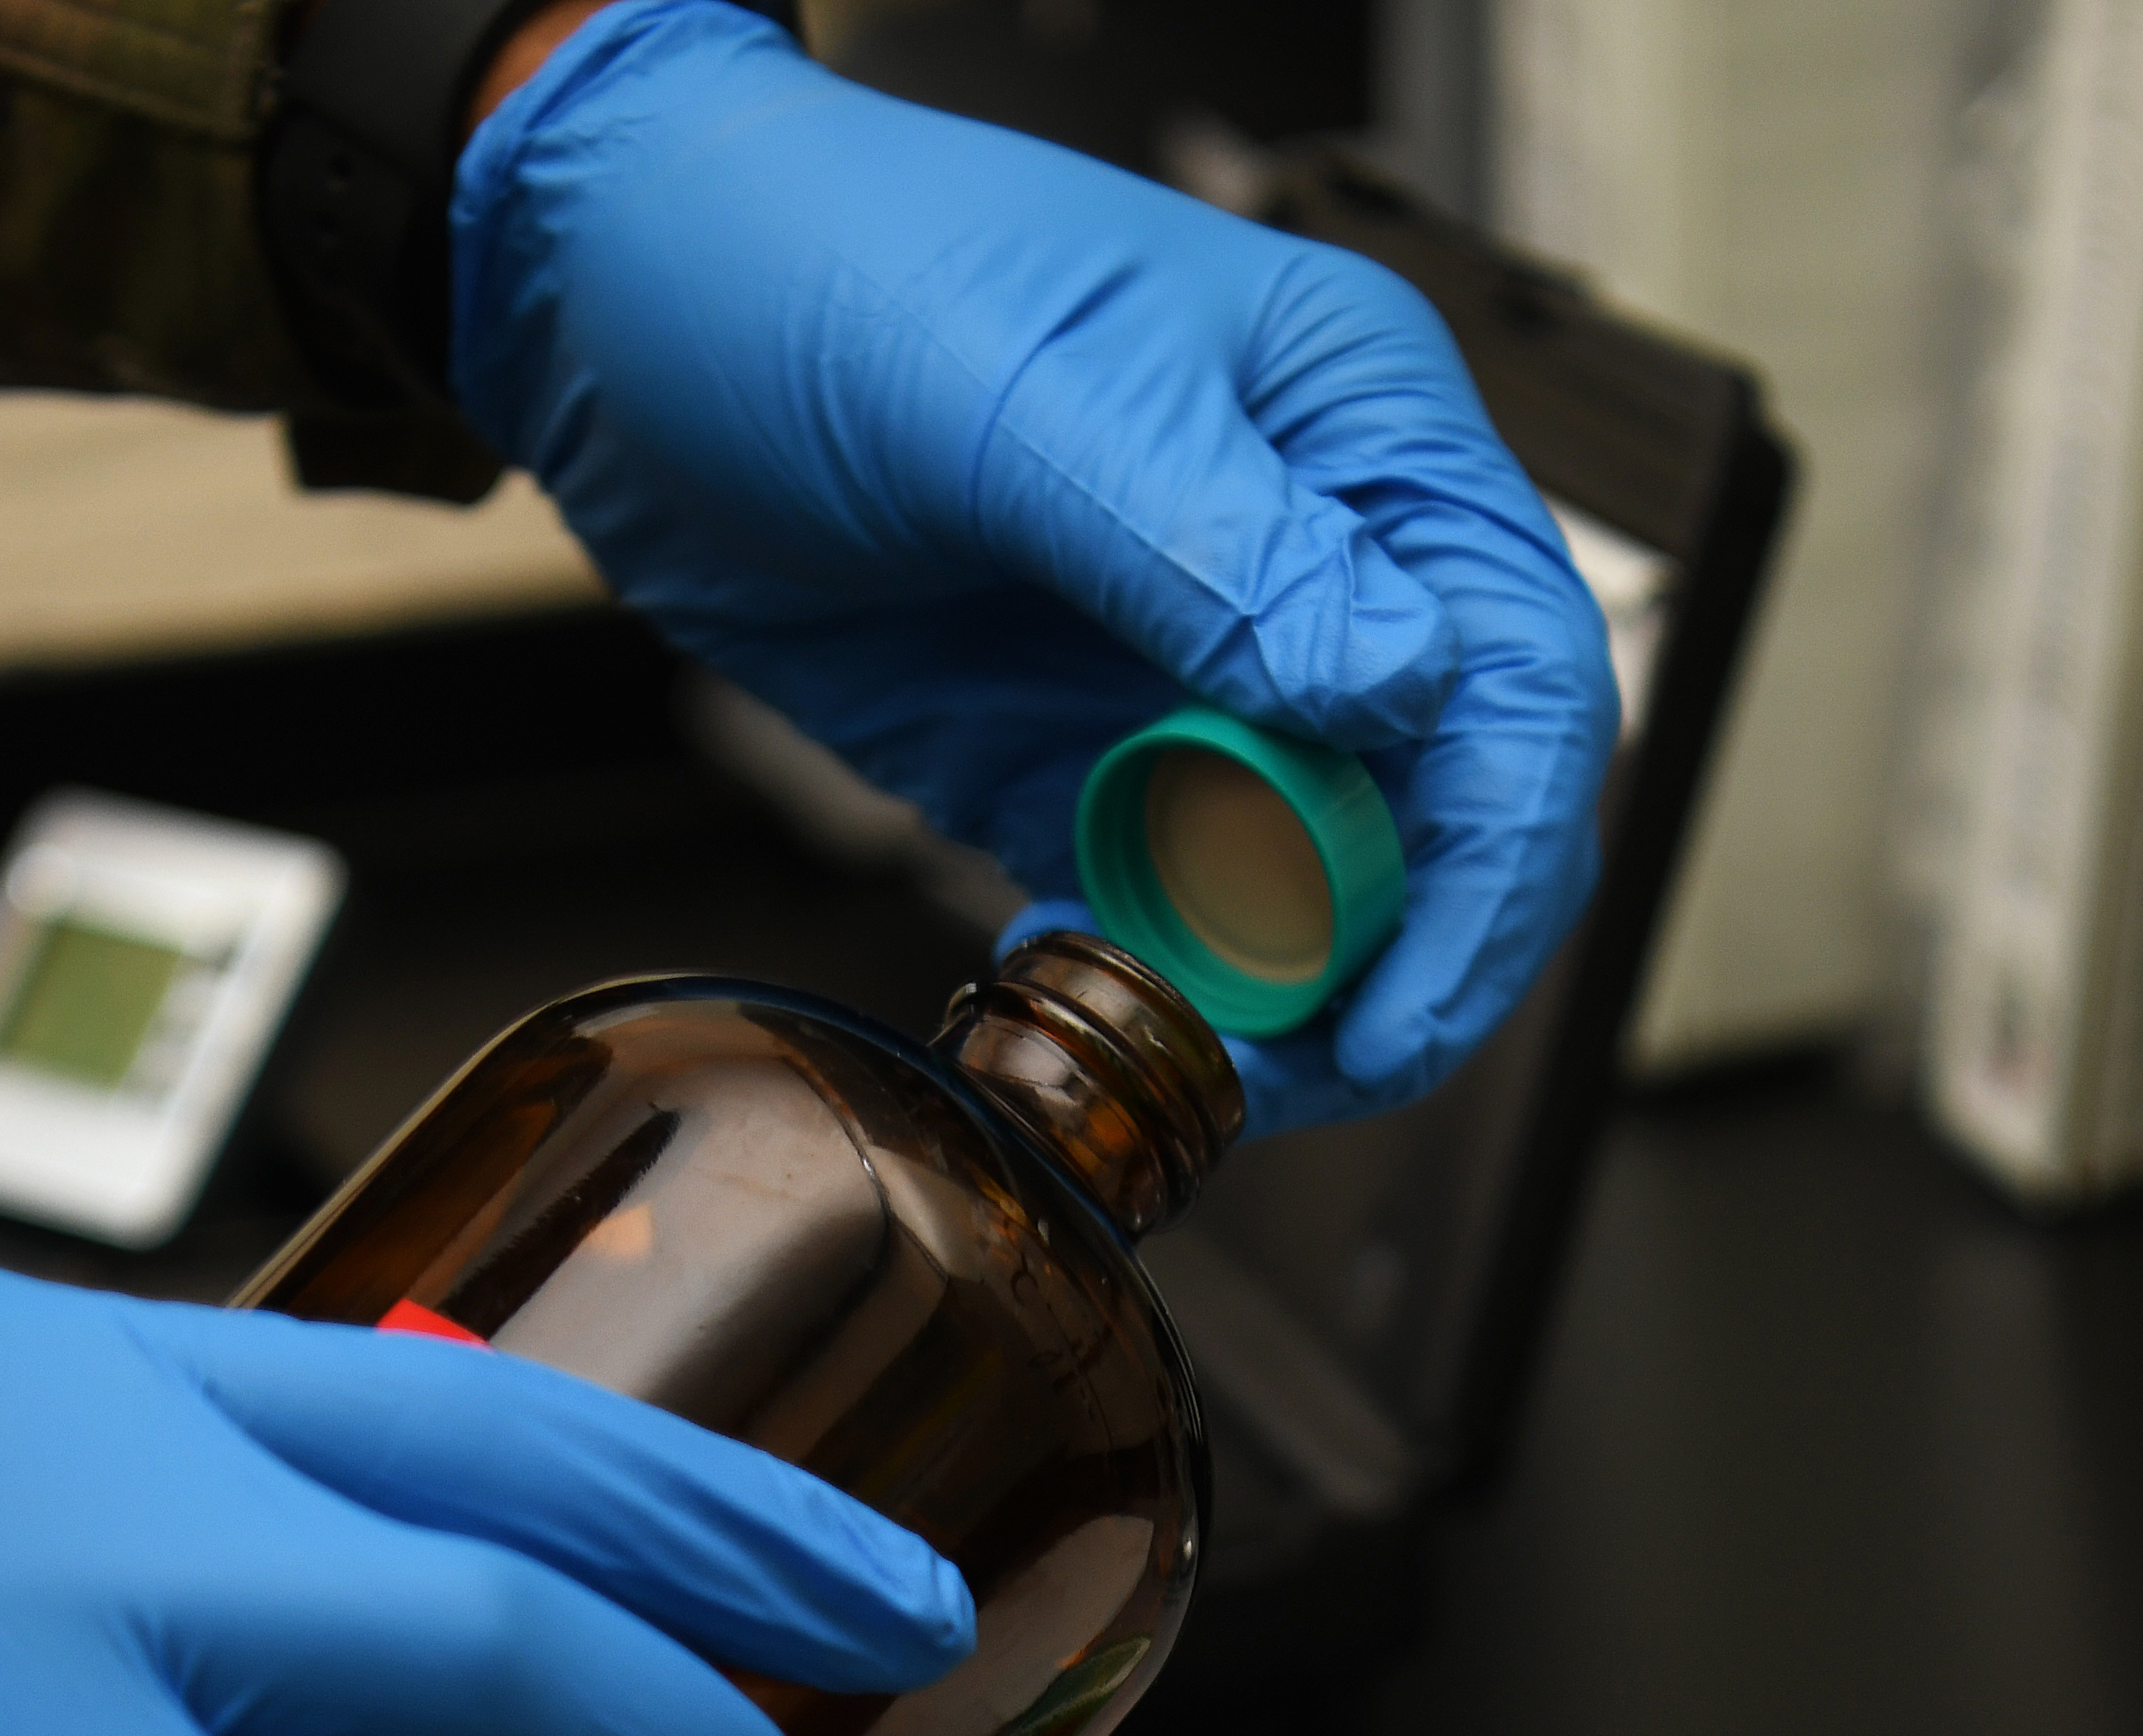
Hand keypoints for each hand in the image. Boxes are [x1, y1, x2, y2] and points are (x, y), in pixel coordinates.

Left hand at [452, 0, 1614, 1136]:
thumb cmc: (818, 260)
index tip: (1399, 1000)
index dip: (1494, 862)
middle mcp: (1317, 559)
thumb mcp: (1020, 390)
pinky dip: (1150, 979)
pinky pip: (1173, 914)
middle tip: (1306, 1068)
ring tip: (1168, 1039)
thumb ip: (1214, 546)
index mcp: (1362, 430)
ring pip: (1327, 891)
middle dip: (1404, 959)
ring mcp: (1200, 674)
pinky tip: (1066, 978)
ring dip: (1275, 994)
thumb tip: (1397, 685)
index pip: (1523, 674)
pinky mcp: (1083, 764)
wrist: (619, 305)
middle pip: (1453, 810)